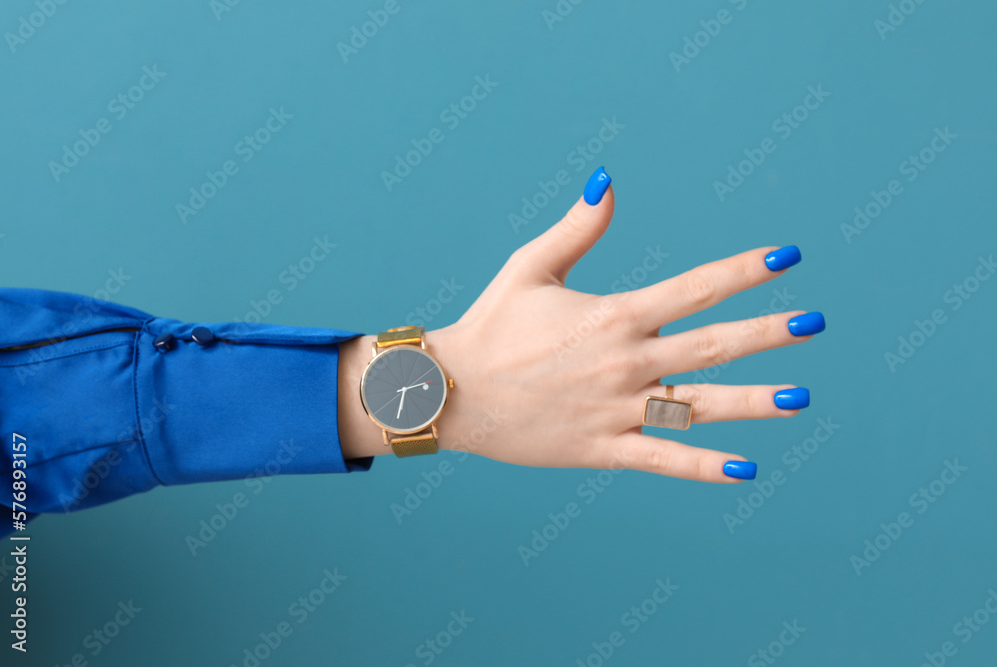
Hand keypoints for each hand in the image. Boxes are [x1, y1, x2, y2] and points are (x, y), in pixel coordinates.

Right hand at [338, 167, 824, 482]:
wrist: (451, 391)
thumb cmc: (491, 326)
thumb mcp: (530, 268)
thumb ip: (577, 229)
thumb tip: (608, 179)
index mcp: (613, 316)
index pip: (694, 288)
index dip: (743, 269)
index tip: (787, 256)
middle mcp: (624, 362)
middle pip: (711, 344)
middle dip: (767, 332)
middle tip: (814, 322)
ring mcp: (616, 409)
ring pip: (697, 405)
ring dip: (752, 403)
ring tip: (800, 398)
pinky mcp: (602, 449)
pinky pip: (661, 459)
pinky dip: (703, 466)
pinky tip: (745, 470)